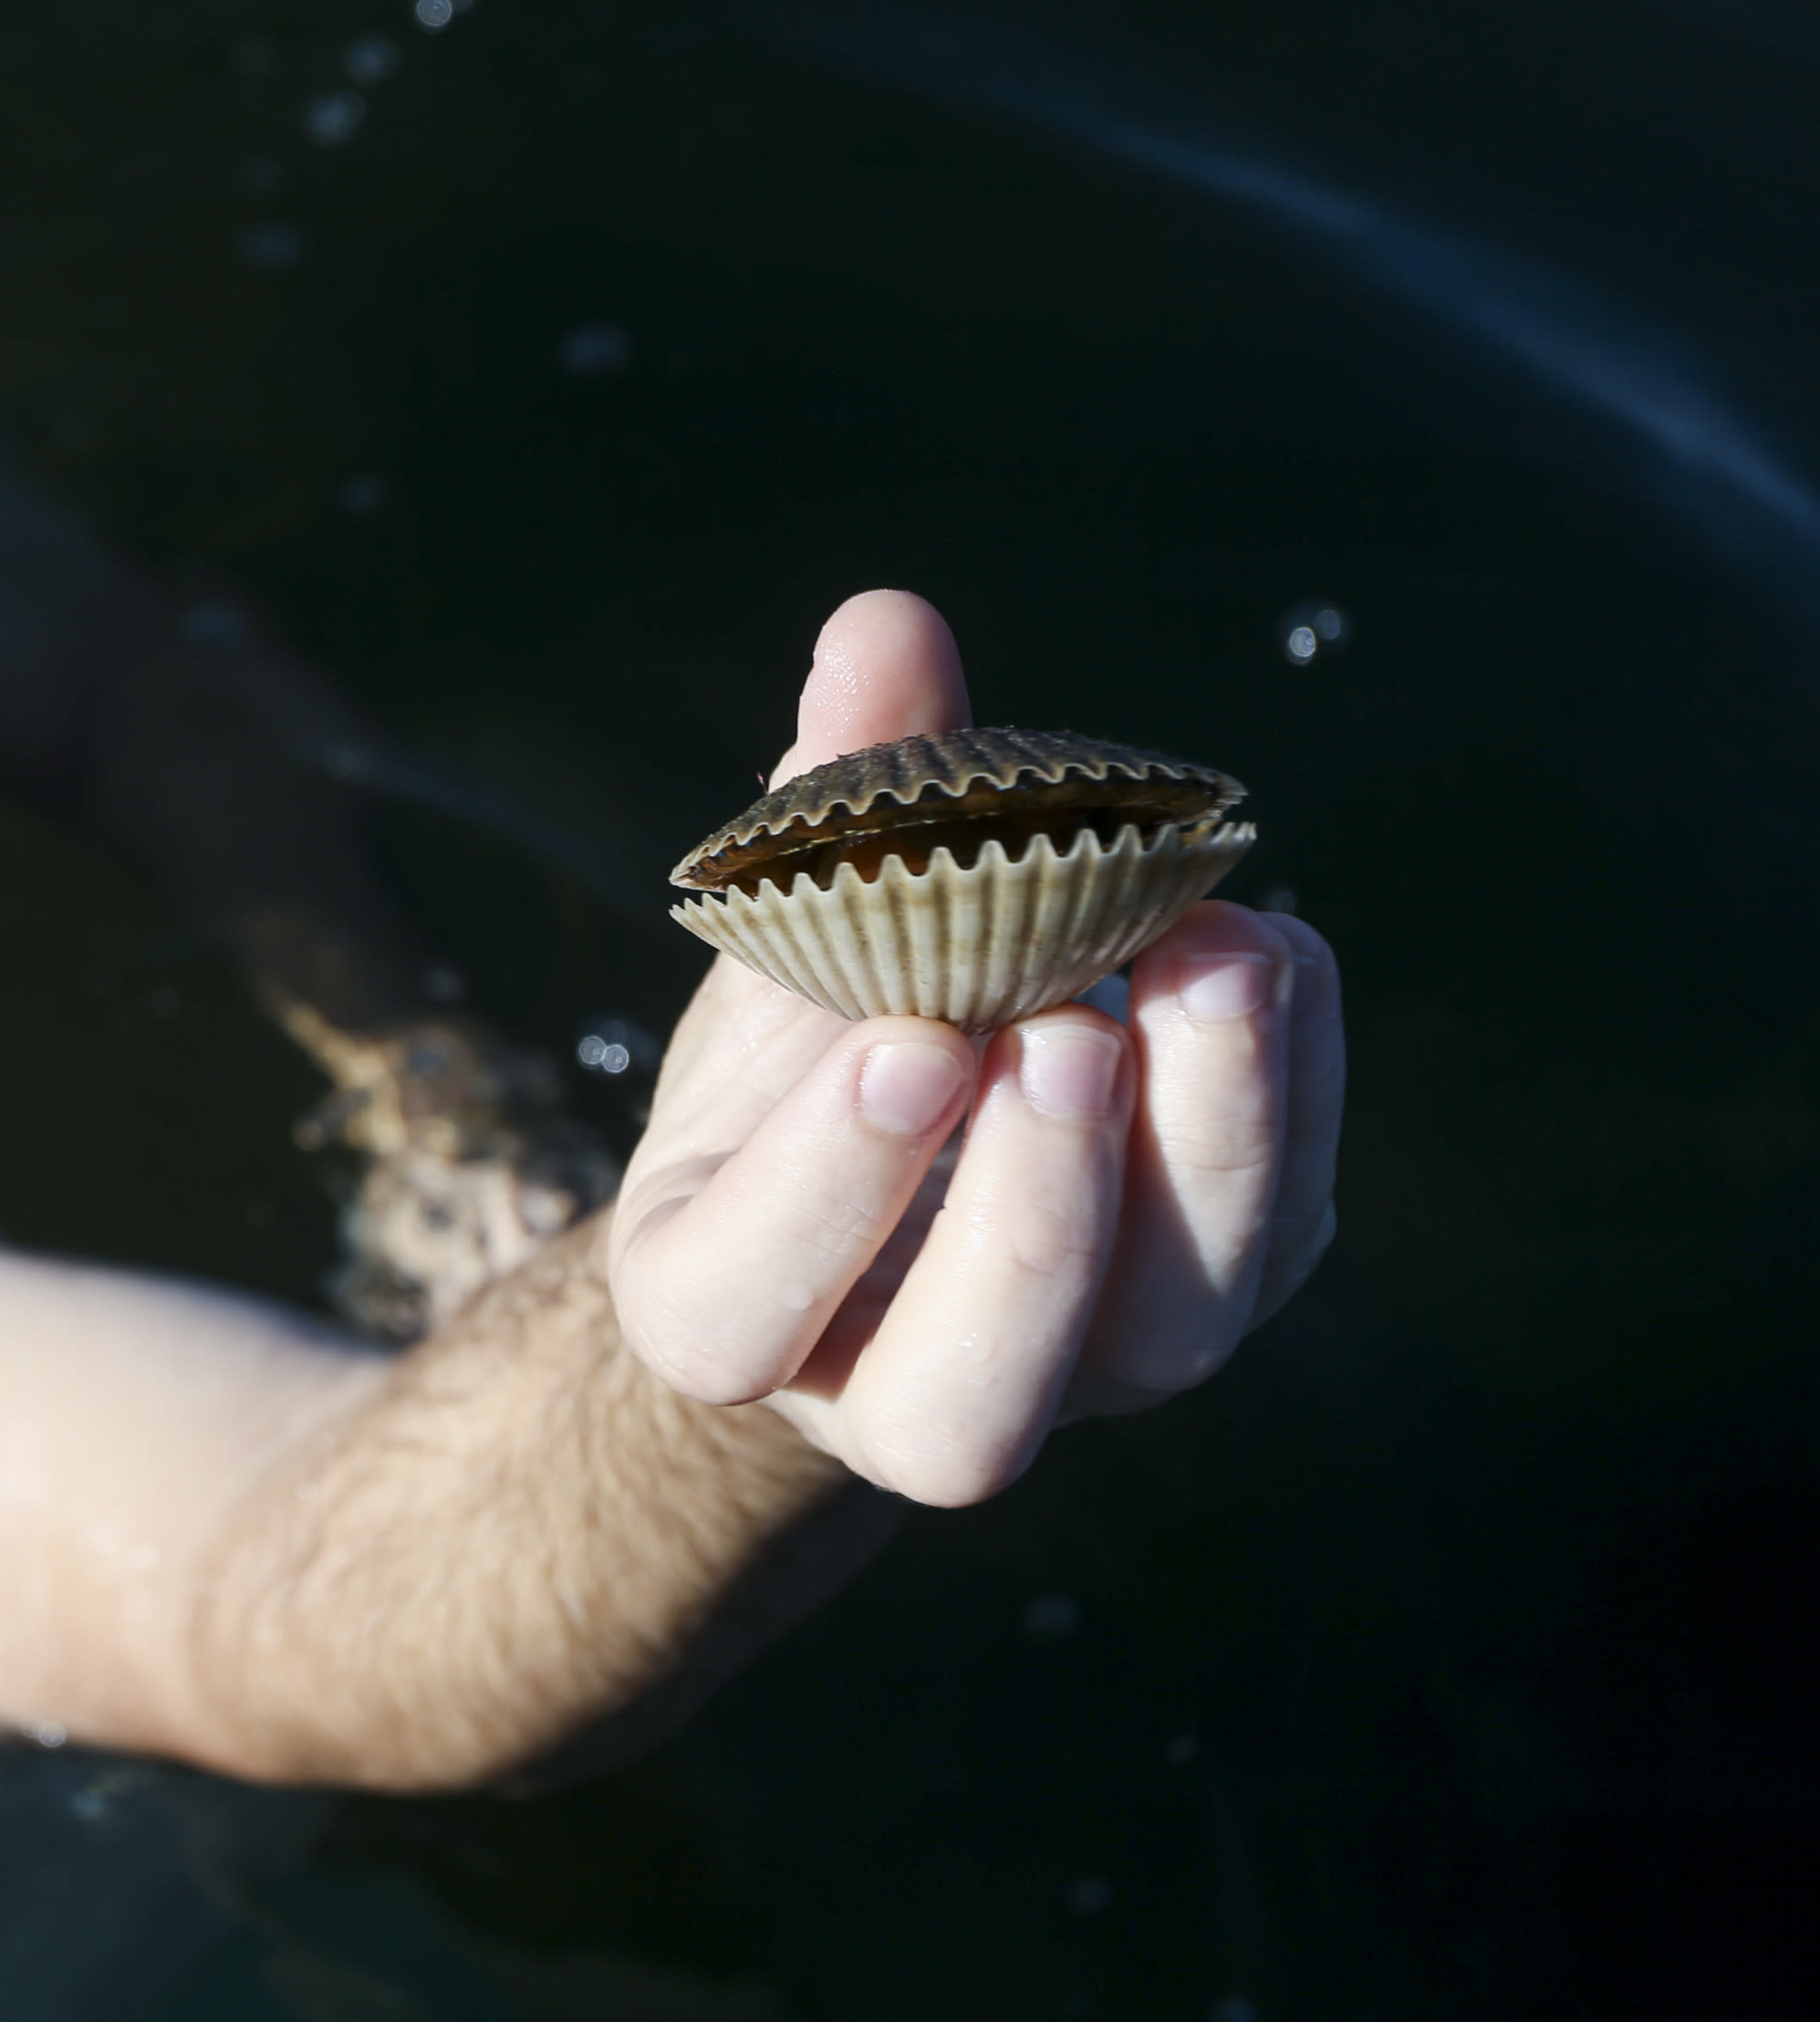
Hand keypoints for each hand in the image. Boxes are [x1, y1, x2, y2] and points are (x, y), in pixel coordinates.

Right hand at [607, 591, 1344, 1503]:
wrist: (888, 1178)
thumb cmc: (794, 1064)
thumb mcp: (771, 948)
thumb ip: (831, 806)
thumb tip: (886, 623)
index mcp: (728, 1314)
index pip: (750, 1304)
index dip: (829, 1190)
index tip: (905, 1044)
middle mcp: (902, 1394)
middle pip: (973, 1399)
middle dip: (1037, 1211)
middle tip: (1071, 1027)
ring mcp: (1074, 1372)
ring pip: (1160, 1341)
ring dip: (1208, 1146)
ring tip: (1219, 953)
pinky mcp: (1206, 1302)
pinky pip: (1280, 1233)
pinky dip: (1293, 1088)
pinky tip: (1272, 947)